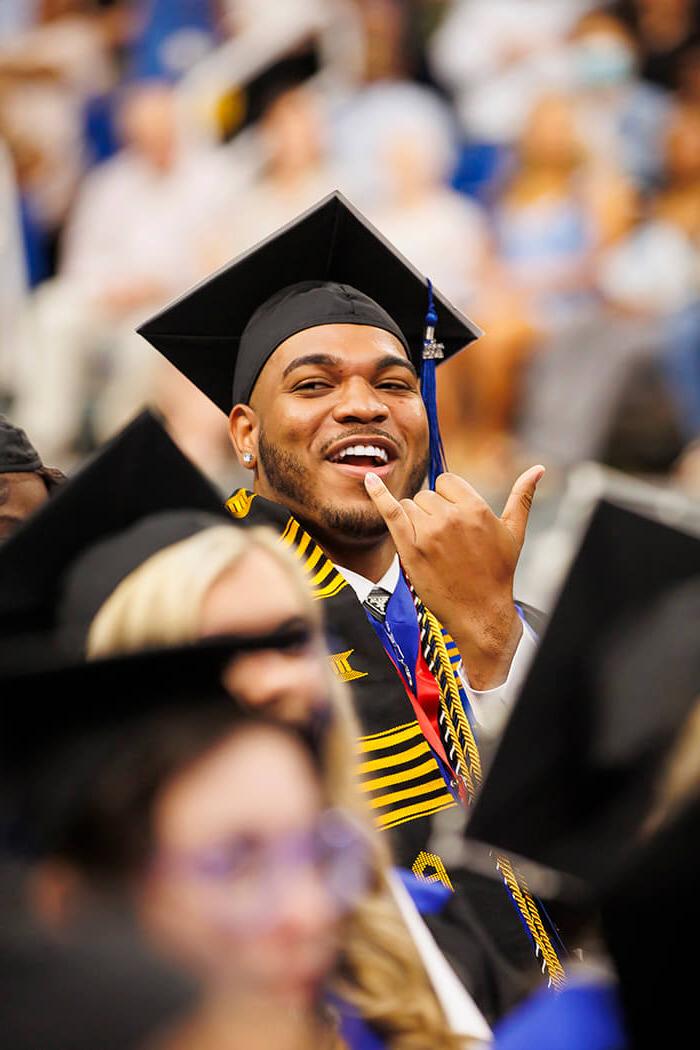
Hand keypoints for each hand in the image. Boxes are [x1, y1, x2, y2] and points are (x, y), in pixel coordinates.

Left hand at [364, 466, 544, 688]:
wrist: (481, 613)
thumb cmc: (499, 573)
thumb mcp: (514, 532)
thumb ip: (523, 497)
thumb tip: (539, 469)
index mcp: (475, 508)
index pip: (447, 481)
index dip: (448, 498)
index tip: (455, 519)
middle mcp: (451, 517)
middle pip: (427, 495)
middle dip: (433, 512)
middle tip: (446, 540)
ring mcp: (428, 533)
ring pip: (410, 506)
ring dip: (416, 521)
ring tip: (433, 546)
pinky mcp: (410, 550)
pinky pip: (390, 513)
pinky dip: (378, 495)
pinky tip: (368, 480)